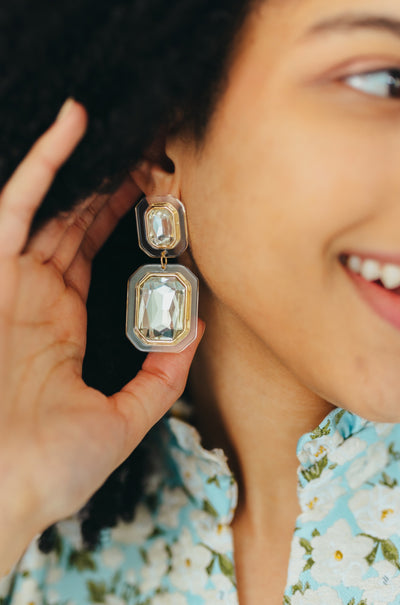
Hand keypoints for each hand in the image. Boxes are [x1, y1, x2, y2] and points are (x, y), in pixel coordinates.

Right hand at [0, 100, 203, 548]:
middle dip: (111, 191)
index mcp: (59, 327)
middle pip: (73, 226)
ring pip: (49, 207)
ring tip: (128, 140)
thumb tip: (197, 327)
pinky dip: (42, 164)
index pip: (91, 259)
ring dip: (86, 171)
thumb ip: (162, 375)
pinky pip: (14, 206)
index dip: (122, 225)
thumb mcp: (123, 419)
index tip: (160, 203)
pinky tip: (73, 125)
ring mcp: (9, 285)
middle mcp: (32, 299)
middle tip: (151, 161)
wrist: (0, 494)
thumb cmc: (50, 470)